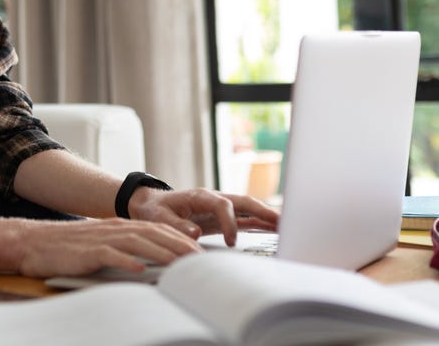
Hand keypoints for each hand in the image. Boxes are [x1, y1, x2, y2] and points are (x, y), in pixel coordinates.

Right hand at [15, 218, 202, 277]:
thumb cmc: (68, 248)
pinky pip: (110, 255)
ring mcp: (101, 239)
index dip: (179, 238)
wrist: (33, 243)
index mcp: (119, 225)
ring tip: (180, 265)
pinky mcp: (87, 252)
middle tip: (200, 259)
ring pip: (137, 242)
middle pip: (153, 233)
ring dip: (161, 253)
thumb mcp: (101, 244)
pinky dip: (126, 261)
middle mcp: (114, 228)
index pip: (157, 228)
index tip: (199, 251)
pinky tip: (140, 270)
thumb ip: (124, 249)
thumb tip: (151, 264)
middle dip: (179, 245)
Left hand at [128, 187, 278, 246]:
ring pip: (247, 209)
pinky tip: (274, 229)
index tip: (231, 241)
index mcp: (199, 196)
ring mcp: (219, 207)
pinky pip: (244, 218)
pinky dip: (259, 223)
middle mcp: (213, 198)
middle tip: (282, 222)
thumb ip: (176, 225)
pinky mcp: (221, 217)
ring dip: (266, 216)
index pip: (222, 205)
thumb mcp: (158, 217)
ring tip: (287, 226)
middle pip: (243, 201)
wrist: (150, 205)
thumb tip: (195, 232)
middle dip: (262, 211)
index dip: (230, 222)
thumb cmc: (154, 210)